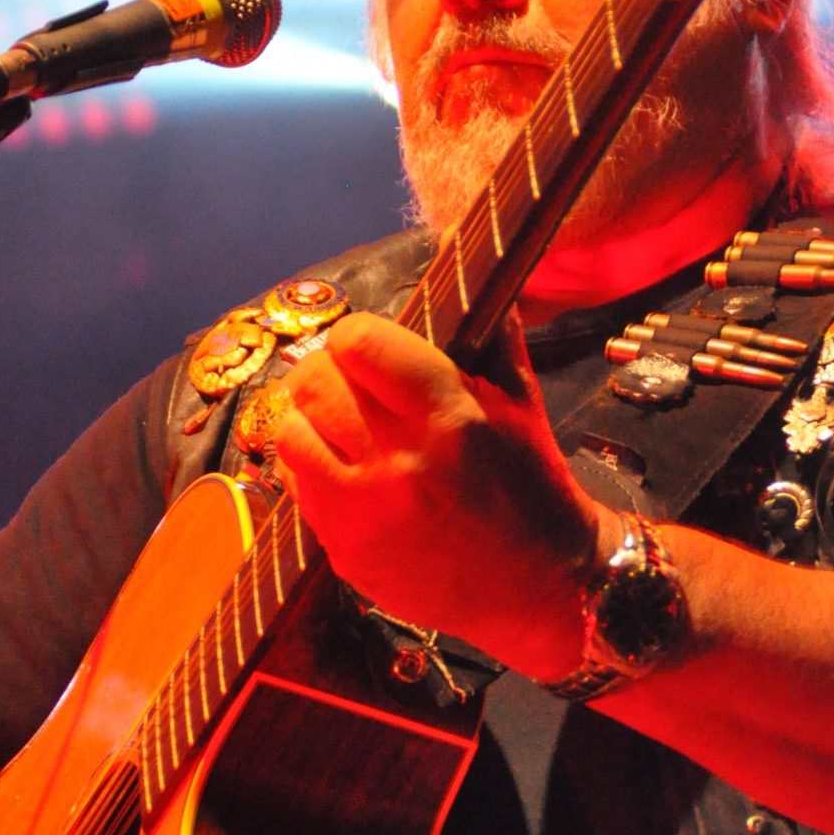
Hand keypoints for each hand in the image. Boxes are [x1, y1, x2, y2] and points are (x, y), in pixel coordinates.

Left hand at [268, 310, 608, 680]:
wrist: (542, 584)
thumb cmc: (530, 481)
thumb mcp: (523, 400)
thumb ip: (487, 329)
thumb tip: (453, 250)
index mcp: (450, 416)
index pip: (359, 342)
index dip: (360, 338)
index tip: (369, 348)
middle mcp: (404, 464)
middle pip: (316, 382)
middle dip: (327, 372)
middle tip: (345, 381)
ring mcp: (369, 513)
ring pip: (292, 431)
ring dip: (307, 417)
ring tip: (333, 421)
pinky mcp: (348, 551)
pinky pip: (295, 485)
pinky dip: (307, 465)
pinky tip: (337, 466)